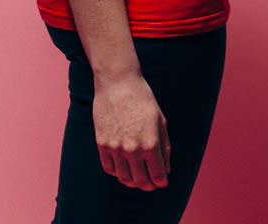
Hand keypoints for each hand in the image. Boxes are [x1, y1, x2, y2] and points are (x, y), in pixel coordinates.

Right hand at [92, 71, 170, 189]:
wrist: (118, 82)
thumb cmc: (142, 99)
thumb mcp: (160, 120)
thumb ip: (164, 147)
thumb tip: (166, 170)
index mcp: (151, 143)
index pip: (158, 176)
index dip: (161, 182)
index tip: (161, 181)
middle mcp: (133, 149)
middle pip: (141, 181)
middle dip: (148, 185)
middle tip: (149, 182)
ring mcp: (115, 147)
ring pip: (124, 178)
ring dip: (132, 181)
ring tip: (136, 175)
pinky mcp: (102, 143)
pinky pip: (109, 168)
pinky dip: (117, 171)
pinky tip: (122, 165)